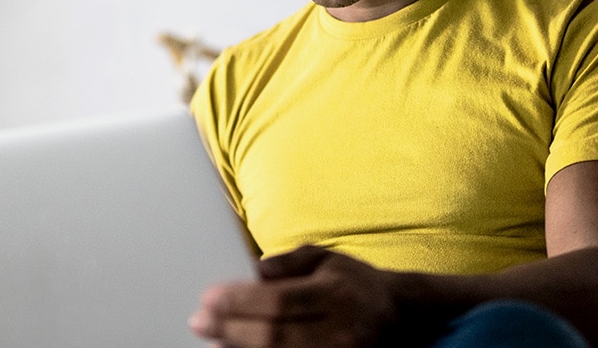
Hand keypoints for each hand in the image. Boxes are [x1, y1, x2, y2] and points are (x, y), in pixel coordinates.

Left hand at [189, 245, 408, 347]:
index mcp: (336, 294)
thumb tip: (251, 271)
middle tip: (198, 322)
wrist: (398, 315)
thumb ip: (288, 264)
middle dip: (230, 328)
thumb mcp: (326, 259)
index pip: (279, 302)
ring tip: (213, 341)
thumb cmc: (354, 283)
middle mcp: (340, 331)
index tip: (208, 299)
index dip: (239, 303)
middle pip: (274, 336)